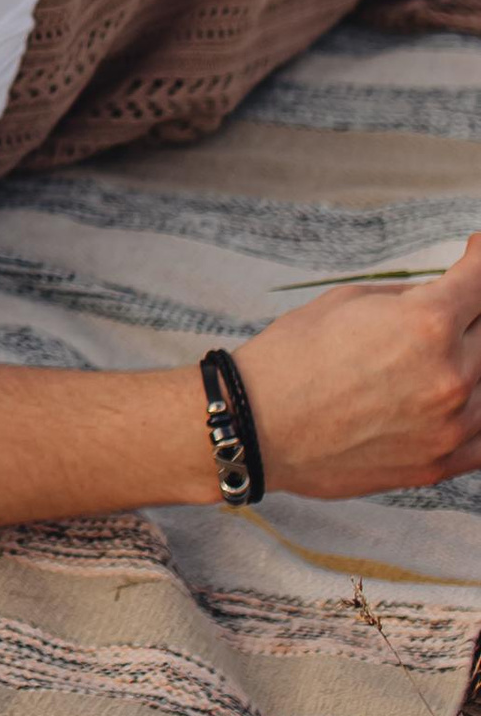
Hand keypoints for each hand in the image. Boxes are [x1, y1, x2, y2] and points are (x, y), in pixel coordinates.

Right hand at [235, 235, 480, 497]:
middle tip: (450, 309)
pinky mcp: (440, 463)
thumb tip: (445, 295)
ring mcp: (451, 425)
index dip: (480, 256)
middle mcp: (450, 375)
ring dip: (471, 360)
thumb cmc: (292, 357)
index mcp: (427, 323)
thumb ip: (410, 297)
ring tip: (438, 357)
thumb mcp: (349, 301)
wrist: (256, 426)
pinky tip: (459, 398)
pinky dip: (475, 411)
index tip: (475, 252)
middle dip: (471, 313)